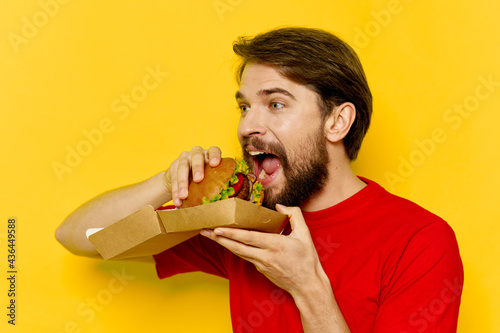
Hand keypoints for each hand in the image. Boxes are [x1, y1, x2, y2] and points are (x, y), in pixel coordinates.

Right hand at [165, 146, 221, 206]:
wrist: (184, 176)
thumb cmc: (204, 177)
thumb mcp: (211, 176)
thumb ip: (217, 182)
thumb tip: (227, 197)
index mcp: (209, 154)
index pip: (214, 150)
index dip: (215, 156)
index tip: (215, 164)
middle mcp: (196, 153)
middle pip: (197, 157)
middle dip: (197, 168)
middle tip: (198, 179)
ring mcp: (184, 158)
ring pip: (183, 167)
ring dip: (183, 182)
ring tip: (184, 196)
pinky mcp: (174, 166)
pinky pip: (173, 178)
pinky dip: (175, 191)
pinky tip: (177, 201)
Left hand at [200, 204, 324, 295]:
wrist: (307, 286)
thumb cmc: (307, 260)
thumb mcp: (305, 234)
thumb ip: (294, 215)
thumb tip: (279, 206)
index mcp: (276, 245)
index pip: (249, 238)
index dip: (232, 234)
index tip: (218, 228)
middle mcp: (265, 256)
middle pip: (238, 247)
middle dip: (220, 238)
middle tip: (205, 230)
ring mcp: (261, 265)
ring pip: (239, 253)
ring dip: (223, 244)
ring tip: (210, 235)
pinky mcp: (260, 269)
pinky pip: (245, 256)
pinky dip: (235, 249)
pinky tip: (228, 242)